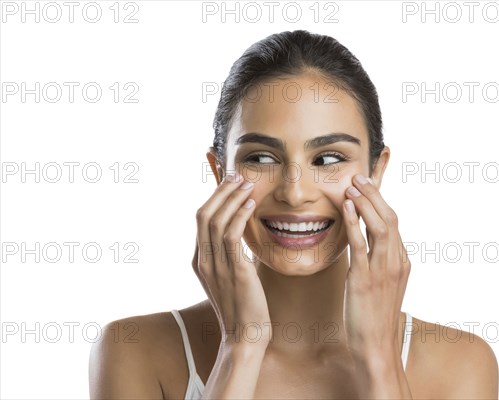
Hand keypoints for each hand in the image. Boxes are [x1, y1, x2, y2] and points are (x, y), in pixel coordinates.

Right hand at [192, 172, 270, 348]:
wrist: (246, 337)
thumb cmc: (244, 307)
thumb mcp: (231, 277)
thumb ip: (231, 257)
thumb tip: (241, 238)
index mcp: (200, 261)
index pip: (201, 220)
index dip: (215, 197)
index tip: (231, 183)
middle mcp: (203, 261)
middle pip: (203, 215)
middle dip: (220, 191)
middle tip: (238, 175)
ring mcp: (215, 267)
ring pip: (215, 221)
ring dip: (231, 198)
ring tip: (247, 183)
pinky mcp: (233, 272)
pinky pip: (230, 236)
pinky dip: (239, 216)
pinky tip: (250, 204)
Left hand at [341, 174, 410, 359]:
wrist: (378, 347)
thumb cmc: (375, 318)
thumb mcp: (382, 285)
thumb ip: (378, 263)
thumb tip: (365, 246)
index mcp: (401, 262)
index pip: (393, 222)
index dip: (380, 201)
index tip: (367, 185)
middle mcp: (396, 262)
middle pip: (390, 218)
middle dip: (374, 194)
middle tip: (358, 177)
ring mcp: (382, 270)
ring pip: (380, 226)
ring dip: (366, 202)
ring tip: (352, 185)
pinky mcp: (365, 279)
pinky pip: (360, 244)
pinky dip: (354, 222)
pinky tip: (346, 207)